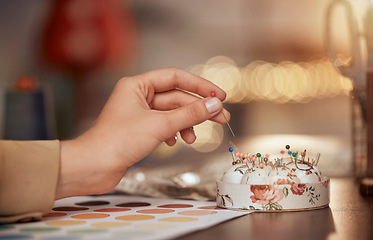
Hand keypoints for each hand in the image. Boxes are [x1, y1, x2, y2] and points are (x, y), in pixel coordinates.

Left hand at [56, 67, 229, 198]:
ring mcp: (139, 113)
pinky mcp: (140, 129)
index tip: (219, 95)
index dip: (200, 85)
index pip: (175, 77)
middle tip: (221, 118)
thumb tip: (215, 104)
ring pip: (172, 113)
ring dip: (186, 124)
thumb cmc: (118, 142)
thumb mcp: (160, 125)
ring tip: (192, 138)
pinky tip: (175, 142)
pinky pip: (164, 125)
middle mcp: (138, 96)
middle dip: (198, 109)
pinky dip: (174, 132)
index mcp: (137, 85)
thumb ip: (189, 114)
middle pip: (177, 97)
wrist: (94, 168)